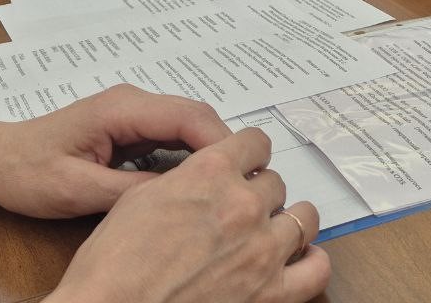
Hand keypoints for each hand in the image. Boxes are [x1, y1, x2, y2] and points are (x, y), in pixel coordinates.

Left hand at [0, 85, 230, 216]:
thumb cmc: (26, 172)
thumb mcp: (75, 189)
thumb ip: (127, 191)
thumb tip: (177, 198)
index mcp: (121, 108)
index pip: (189, 116)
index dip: (221, 145)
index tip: (240, 177)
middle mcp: (133, 102)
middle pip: (197, 119)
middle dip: (225, 151)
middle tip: (241, 189)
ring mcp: (133, 114)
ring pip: (190, 128)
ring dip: (211, 155)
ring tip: (227, 191)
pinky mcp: (131, 129)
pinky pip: (173, 138)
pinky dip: (192, 159)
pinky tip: (199, 187)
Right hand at [48, 129, 329, 302]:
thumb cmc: (114, 265)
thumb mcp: (139, 199)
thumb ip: (182, 181)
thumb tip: (200, 180)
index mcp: (209, 173)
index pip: (255, 142)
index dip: (250, 153)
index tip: (246, 164)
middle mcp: (243, 204)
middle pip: (275, 183)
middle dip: (259, 193)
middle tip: (242, 209)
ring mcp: (262, 249)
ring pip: (304, 217)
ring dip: (287, 221)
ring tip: (271, 232)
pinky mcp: (272, 293)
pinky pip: (316, 269)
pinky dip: (311, 262)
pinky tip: (297, 261)